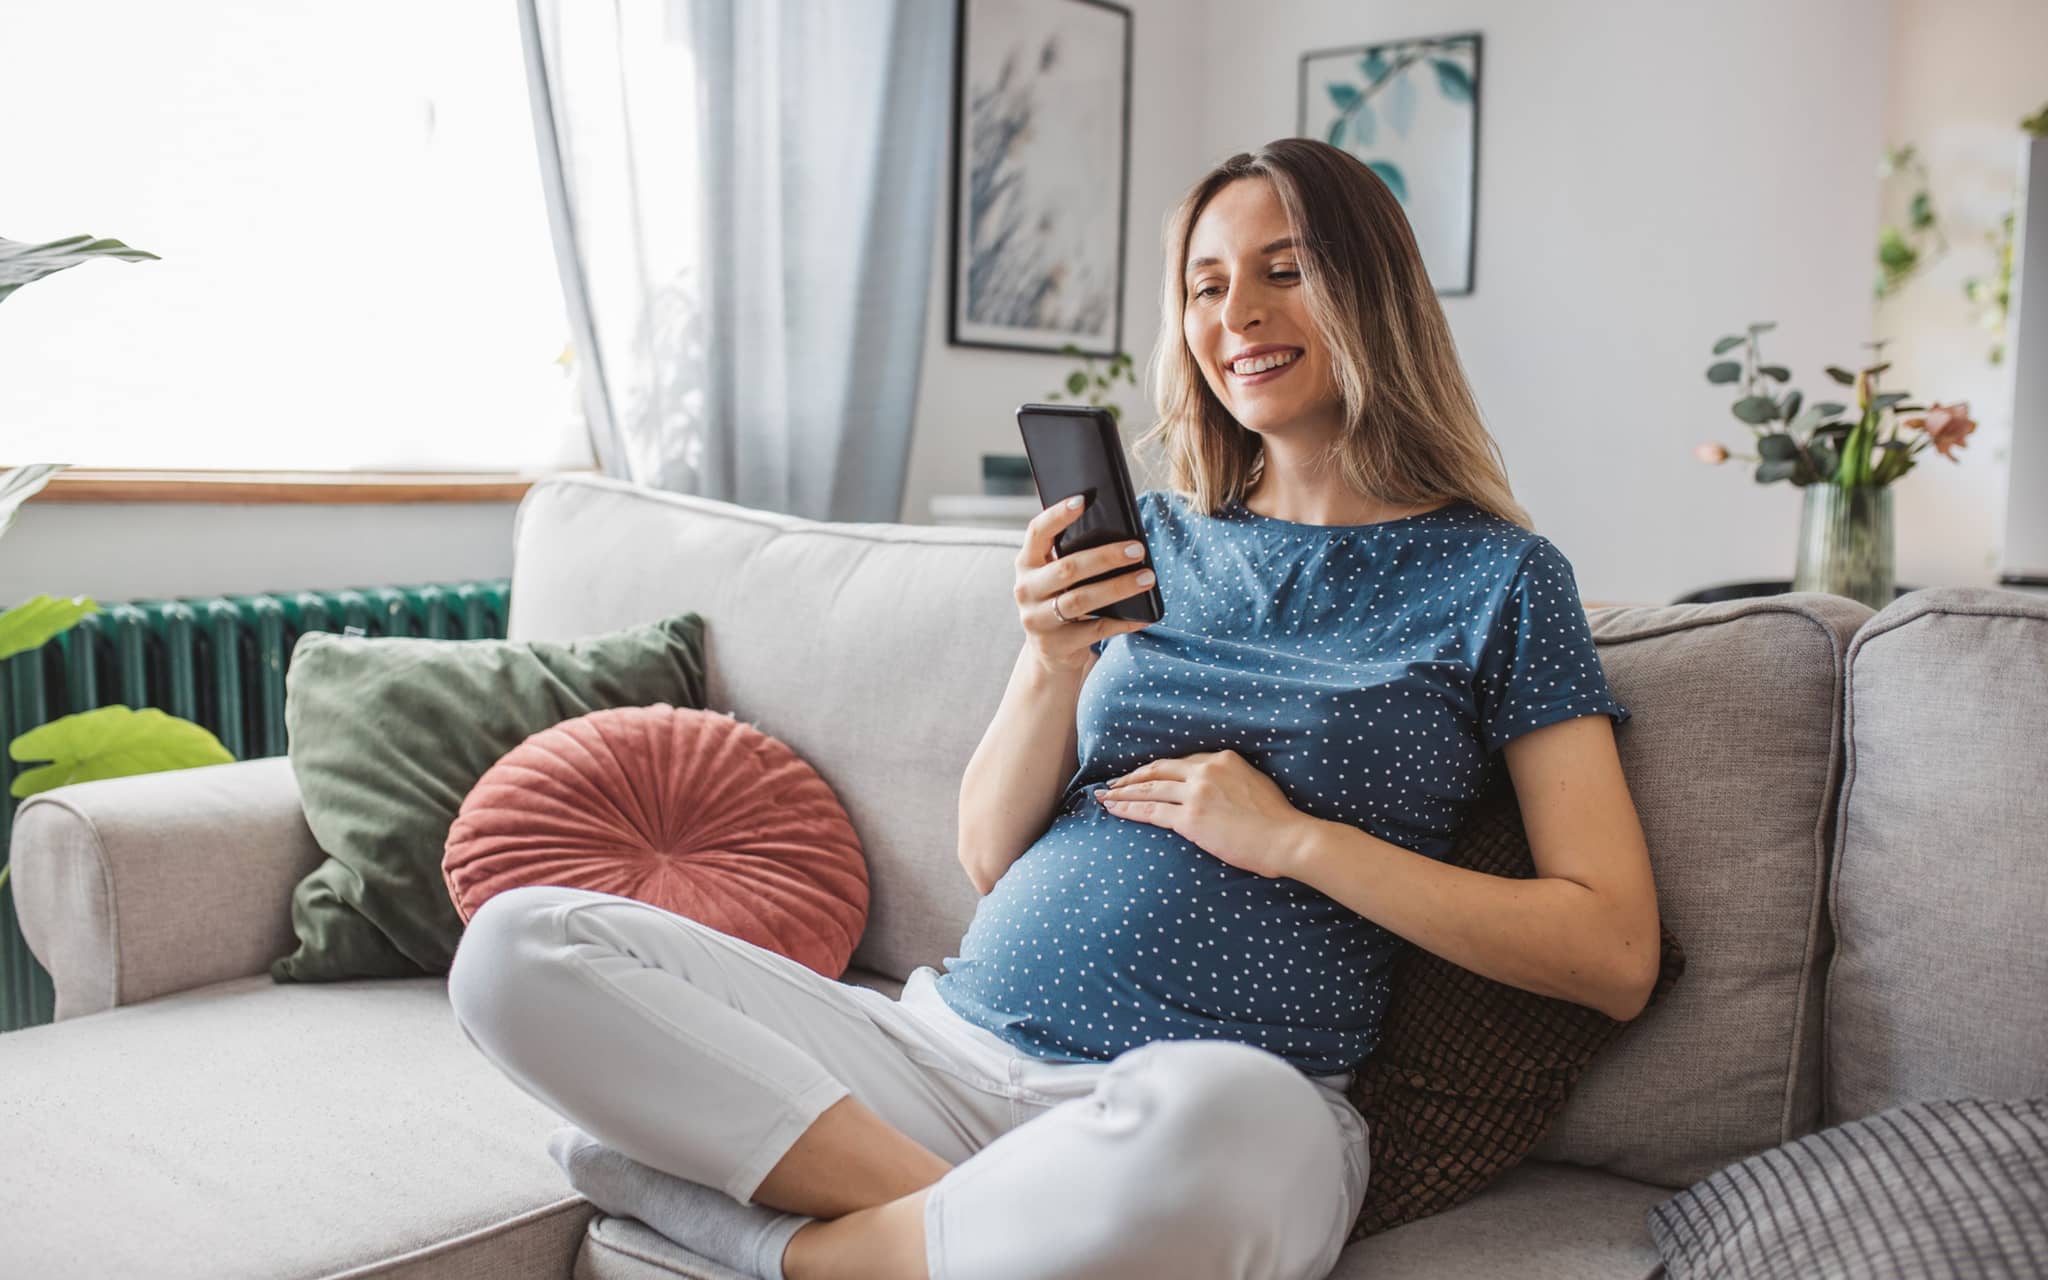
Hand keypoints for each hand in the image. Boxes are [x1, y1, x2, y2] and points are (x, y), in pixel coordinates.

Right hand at [1016, 493, 1155, 673]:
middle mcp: (1025, 589)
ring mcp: (1037, 620)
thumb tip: (1121, 535)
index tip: (1083, 500)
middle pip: (1068, 568)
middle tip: (1138, 550)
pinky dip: (1123, 622)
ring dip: (1118, 588)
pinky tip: (1143, 615)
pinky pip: (1095, 631)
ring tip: (1147, 578)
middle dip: (1106, 557)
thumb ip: (1073, 556)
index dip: (1057, 515)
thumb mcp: (1058, 578)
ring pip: (1081, 600)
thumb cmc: (1062, 600)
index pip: (1037, 532)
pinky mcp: (1055, 645)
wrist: (1050, 654)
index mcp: (1026, 563)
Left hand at [1094, 749, 1318, 879]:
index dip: (1158, 770)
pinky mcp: (1190, 818)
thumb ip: (1233, 781)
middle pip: (1158, 770)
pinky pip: (1151, 811)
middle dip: (1132, 777)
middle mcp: (1207, 771)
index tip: (1144, 775)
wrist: (1287, 838)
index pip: (1181, 762)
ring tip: (1105, 797)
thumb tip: (1221, 791)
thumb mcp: (1256, 785)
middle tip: (1113, 783)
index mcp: (1224, 759)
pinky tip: (1114, 810)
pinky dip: (1128, 809)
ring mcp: (1197, 793)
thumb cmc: (1278, 821)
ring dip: (1123, 792)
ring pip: (1149, 789)